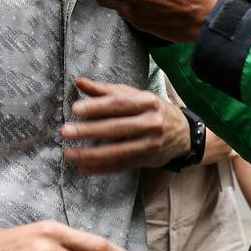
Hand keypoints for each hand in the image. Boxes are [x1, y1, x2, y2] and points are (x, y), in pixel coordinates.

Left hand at [61, 77, 189, 173]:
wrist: (184, 133)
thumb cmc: (152, 110)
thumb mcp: (134, 95)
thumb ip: (105, 90)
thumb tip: (79, 82)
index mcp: (147, 102)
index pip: (118, 104)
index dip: (97, 106)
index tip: (75, 109)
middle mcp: (151, 123)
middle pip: (116, 128)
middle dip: (89, 131)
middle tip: (65, 132)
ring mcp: (150, 144)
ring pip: (118, 151)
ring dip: (91, 154)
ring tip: (69, 153)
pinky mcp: (146, 160)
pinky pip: (120, 166)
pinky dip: (101, 168)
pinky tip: (83, 168)